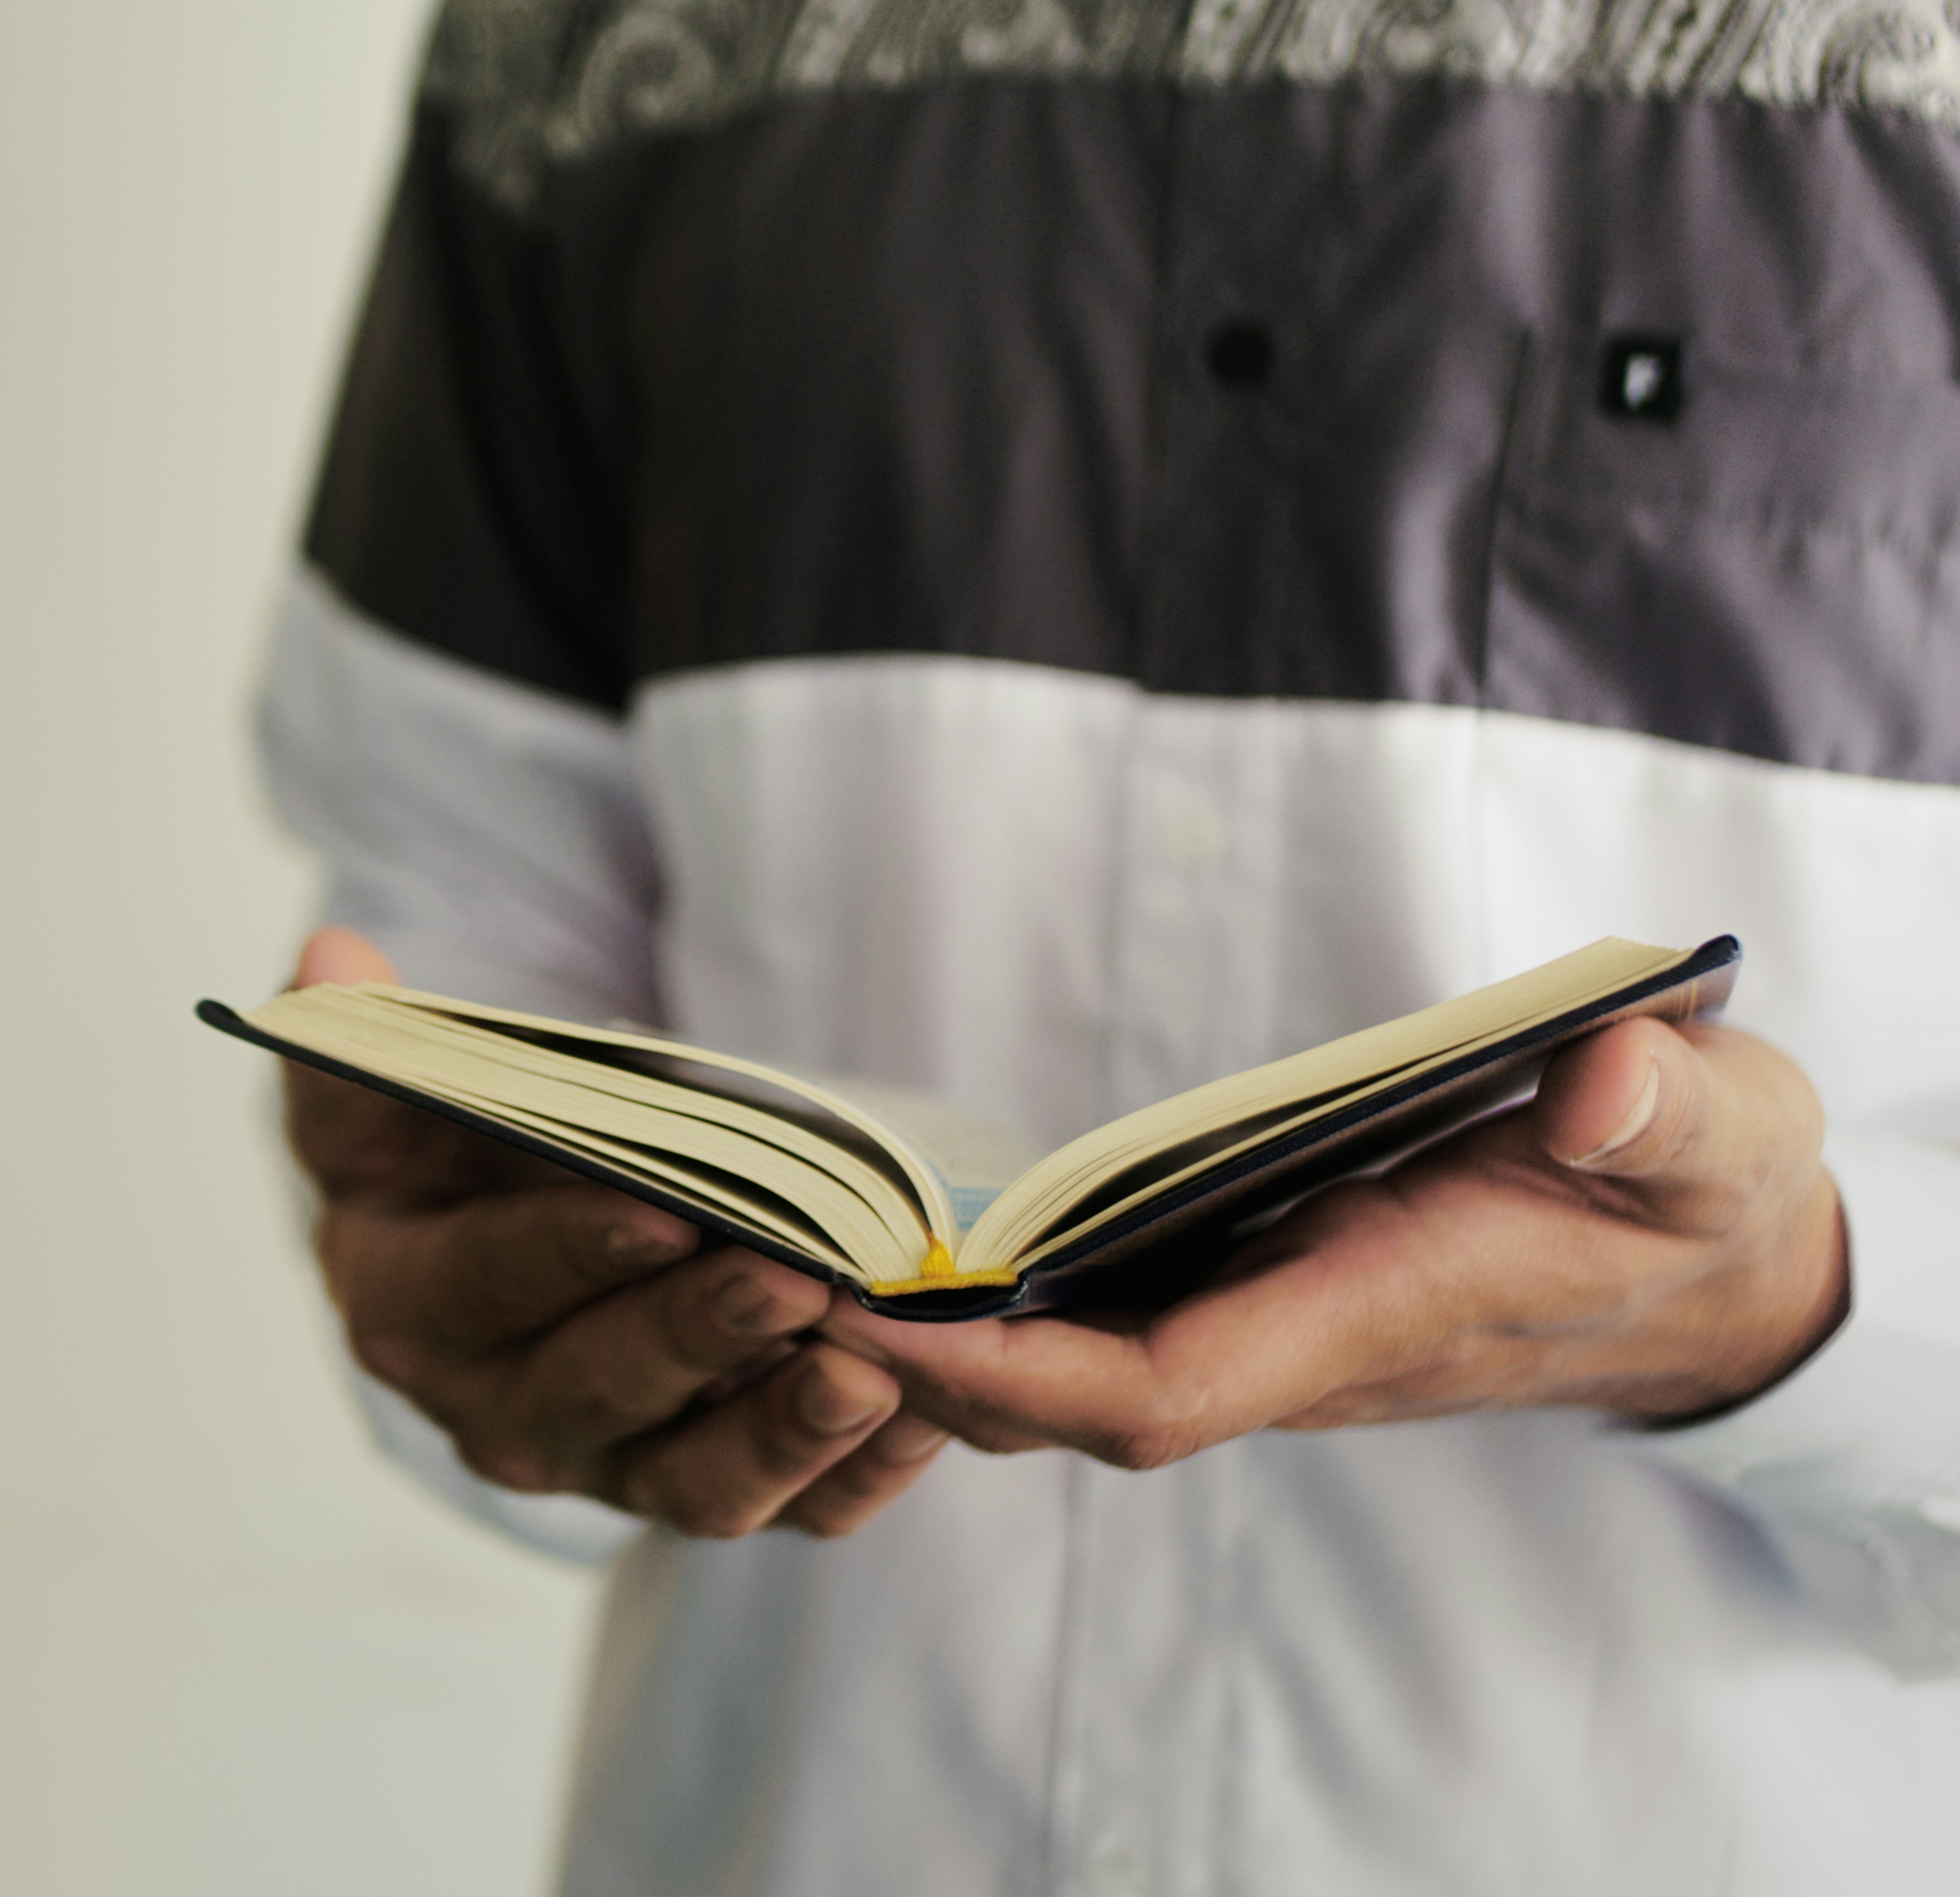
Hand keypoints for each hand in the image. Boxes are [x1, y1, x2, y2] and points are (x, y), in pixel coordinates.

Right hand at [285, 927, 946, 1536]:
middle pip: (597, 1394)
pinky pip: (793, 1509)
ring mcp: (611, 1468)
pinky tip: (926, 1414)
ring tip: (869, 1371)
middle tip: (791, 1280)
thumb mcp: (379, 1091)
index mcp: (409, 1308)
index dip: (568, 1252)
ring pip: (696, 1485)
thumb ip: (357, 1039)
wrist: (501, 1232)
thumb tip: (328, 960)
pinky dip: (860, 1472)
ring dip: (784, 1432)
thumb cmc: (442, 1155)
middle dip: (695, 1339)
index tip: (659, 1211)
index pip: (486, 1285)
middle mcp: (501, 1413)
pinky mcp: (708, 1485)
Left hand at [825, 1016, 1850, 1467]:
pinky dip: (1001, 1313)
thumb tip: (1597, 1083)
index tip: (872, 1325)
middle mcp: (1303, 1342)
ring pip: (1077, 1376)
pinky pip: (1106, 1332)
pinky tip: (905, 1256)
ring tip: (790, 1262)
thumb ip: (1671, 1112)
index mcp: (1384, 1308)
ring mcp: (1274, 1325)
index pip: (1168, 1387)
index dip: (1014, 1375)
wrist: (1708, 1263)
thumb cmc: (1702, 1191)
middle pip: (1078, 1403)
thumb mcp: (1724, 1129)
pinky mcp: (1263, 1292)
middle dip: (924, 1371)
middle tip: (760, 1287)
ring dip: (939, 1344)